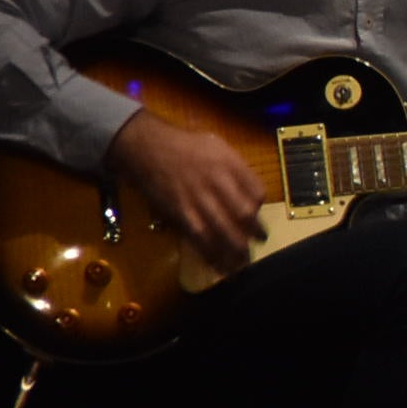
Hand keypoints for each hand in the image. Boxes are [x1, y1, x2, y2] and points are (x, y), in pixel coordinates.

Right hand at [104, 107, 264, 272]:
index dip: (259, 206)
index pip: (256, 191)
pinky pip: (199, 237)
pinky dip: (210, 252)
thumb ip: (233, 167)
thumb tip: (246, 189)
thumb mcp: (216, 145)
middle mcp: (217, 182)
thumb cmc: (182, 144)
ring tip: (242, 260)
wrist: (146, 147)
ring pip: (224, 230)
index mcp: (229, 164)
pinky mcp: (180, 213)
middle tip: (259, 240)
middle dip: (254, 232)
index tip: (257, 213)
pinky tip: (217, 263)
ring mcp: (198, 199)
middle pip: (244, 213)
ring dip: (236, 249)